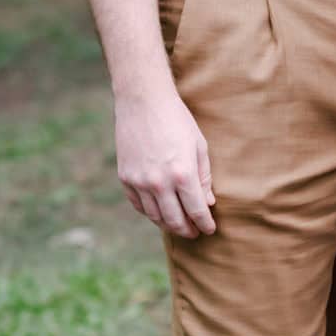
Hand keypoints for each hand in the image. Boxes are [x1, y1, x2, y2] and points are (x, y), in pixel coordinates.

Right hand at [114, 87, 214, 238]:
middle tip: (195, 233)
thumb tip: (208, 202)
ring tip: (178, 226)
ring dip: (168, 225)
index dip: (205, 223)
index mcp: (182, 173)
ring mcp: (139, 182)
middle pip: (175, 220)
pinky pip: (138, 205)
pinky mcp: (125, 178)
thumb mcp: (199, 145)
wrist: (143, 102)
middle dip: (187, 230)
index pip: (196, 210)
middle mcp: (159, 183)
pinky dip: (150, 212)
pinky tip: (159, 212)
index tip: (210, 230)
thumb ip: (204, 177)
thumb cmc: (177, 120)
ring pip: (155, 216)